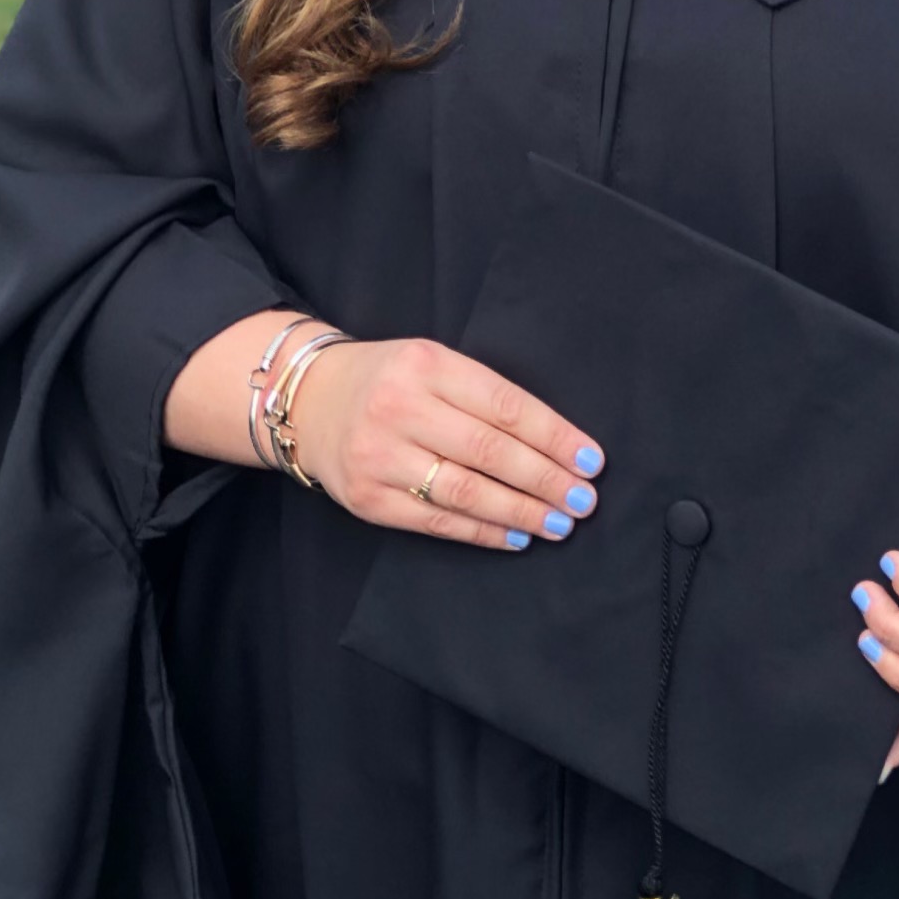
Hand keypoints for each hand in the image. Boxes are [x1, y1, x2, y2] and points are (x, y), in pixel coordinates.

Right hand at [290, 337, 605, 550]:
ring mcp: (380, 457)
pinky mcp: (368, 500)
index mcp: (427, 365)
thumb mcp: (432, 362)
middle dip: (545, 479)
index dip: (553, 435)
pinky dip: (482, 532)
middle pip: (489, 451)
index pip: (504, 405)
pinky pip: (436, 521)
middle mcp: (401, 409)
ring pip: (465, 491)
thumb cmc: (389, 380)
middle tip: (583, 499)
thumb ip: (482, 393)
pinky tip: (515, 536)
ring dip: (520, 512)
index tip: (590, 459)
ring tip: (558, 523)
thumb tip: (554, 441)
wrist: (308, 402)